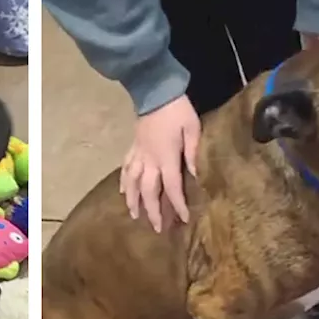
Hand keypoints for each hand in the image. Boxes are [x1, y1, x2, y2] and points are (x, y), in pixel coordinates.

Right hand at [120, 94, 199, 232]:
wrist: (155, 91)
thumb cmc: (178, 110)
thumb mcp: (192, 128)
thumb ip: (192, 152)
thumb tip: (195, 175)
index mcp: (166, 157)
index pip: (172, 187)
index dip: (177, 205)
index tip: (183, 220)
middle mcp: (149, 160)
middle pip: (149, 191)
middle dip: (153, 211)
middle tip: (156, 228)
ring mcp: (139, 154)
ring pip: (133, 183)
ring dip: (134, 201)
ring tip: (135, 216)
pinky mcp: (133, 146)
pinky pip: (126, 168)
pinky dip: (124, 182)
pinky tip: (124, 192)